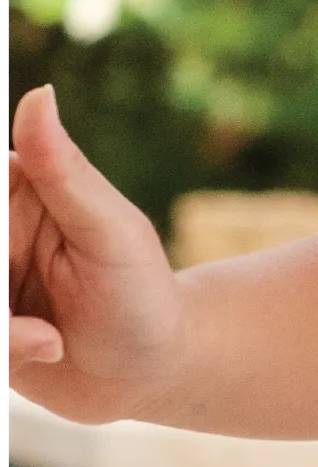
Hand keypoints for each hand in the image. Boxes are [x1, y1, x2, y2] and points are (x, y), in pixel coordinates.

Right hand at [7, 85, 190, 424]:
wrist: (153, 373)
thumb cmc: (143, 292)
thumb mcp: (107, 231)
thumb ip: (64, 170)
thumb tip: (39, 93)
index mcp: (13, 187)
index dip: (0, 234)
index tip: (14, 250)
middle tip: (22, 311)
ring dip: (1, 330)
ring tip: (51, 341)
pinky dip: (4, 351)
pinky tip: (48, 350)